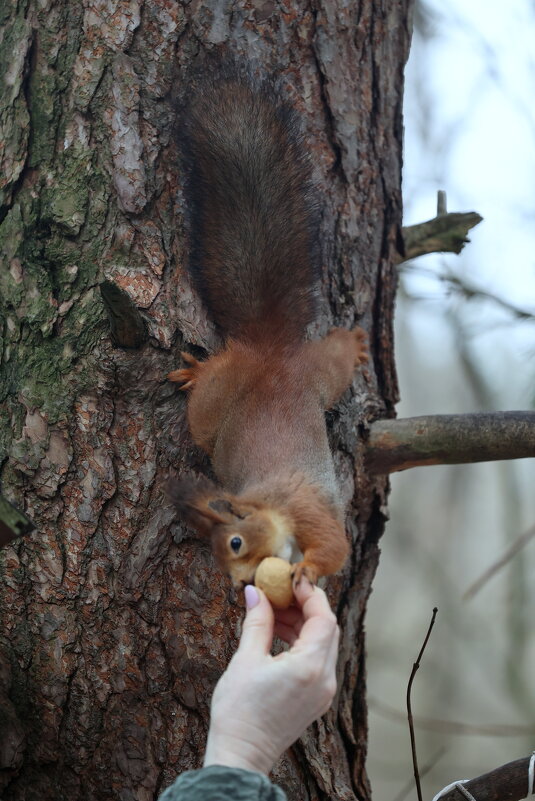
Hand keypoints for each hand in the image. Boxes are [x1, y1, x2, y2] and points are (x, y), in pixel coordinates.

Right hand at [203, 579, 338, 774]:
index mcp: (310, 667)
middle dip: (306, 605)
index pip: (323, 617)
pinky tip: (279, 634)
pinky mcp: (316, 699)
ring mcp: (323, 691)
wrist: (241, 757)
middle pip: (327, 629)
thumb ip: (257, 622)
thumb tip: (255, 592)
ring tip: (274, 611)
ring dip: (303, 623)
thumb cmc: (239, 711)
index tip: (291, 578)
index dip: (310, 593)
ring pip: (323, 644)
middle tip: (281, 592)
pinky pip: (317, 660)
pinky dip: (302, 642)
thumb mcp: (245, 659)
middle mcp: (324, 679)